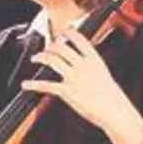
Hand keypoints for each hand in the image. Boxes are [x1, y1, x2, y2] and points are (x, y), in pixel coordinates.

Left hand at [22, 32, 137, 137]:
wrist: (116, 112)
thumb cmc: (112, 97)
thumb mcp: (104, 74)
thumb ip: (91, 65)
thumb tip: (82, 61)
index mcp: (94, 60)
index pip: (79, 39)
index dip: (68, 33)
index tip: (62, 32)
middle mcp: (83, 66)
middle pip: (61, 48)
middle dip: (50, 46)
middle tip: (46, 49)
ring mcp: (74, 78)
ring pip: (52, 60)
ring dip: (40, 57)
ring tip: (35, 58)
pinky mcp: (68, 92)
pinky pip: (46, 85)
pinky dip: (33, 85)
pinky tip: (26, 85)